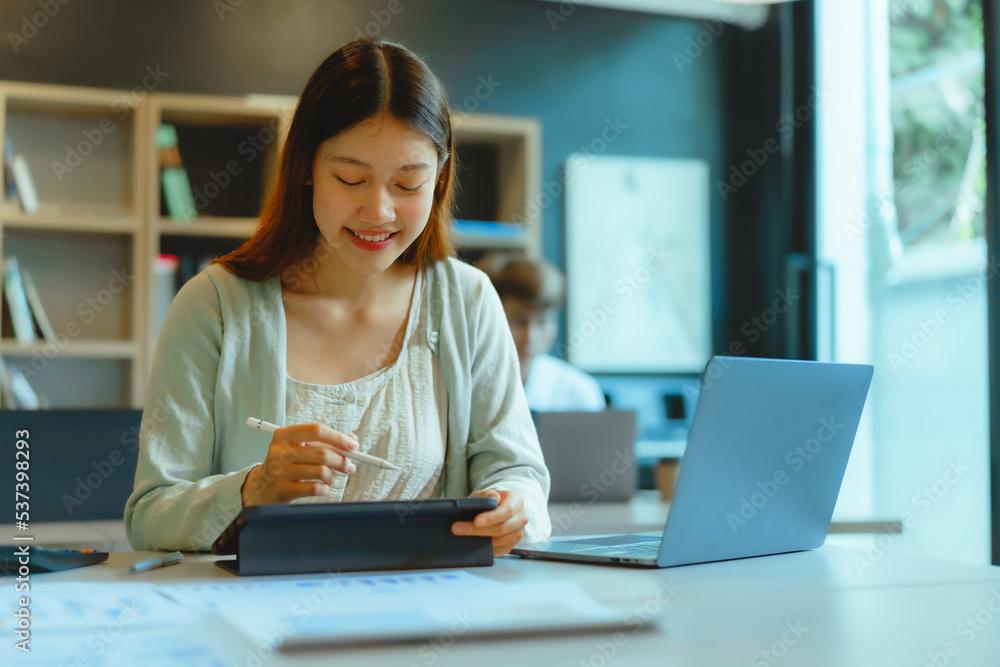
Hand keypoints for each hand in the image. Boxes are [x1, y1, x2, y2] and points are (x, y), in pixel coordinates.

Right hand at [241, 423, 357, 505]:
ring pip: (321, 471)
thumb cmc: (287, 464)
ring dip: (332, 475)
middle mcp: (279, 451)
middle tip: (348, 466)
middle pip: (322, 453)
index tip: (353, 445)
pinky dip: (324, 488)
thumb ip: (325, 442)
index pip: (316, 430)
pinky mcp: (283, 489)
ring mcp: (279, 471)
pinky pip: (315, 488)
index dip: (338, 437)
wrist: (262, 487)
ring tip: (330, 477)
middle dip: (341, 460)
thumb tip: (352, 440)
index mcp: (284, 435)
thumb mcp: (301, 447)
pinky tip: (322, 486)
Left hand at [451, 489, 528, 556]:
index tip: (476, 521)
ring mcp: (517, 533)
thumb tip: (493, 497)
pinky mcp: (510, 545)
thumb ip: (487, 494)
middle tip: (457, 529)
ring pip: (499, 541)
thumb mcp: (486, 494)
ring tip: (460, 535)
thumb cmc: (491, 501)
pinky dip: (483, 548)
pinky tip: (470, 543)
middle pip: (502, 528)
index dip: (491, 517)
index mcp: (517, 501)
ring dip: (478, 540)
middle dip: (478, 530)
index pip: (506, 511)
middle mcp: (521, 518)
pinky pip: (497, 550)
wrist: (498, 510)